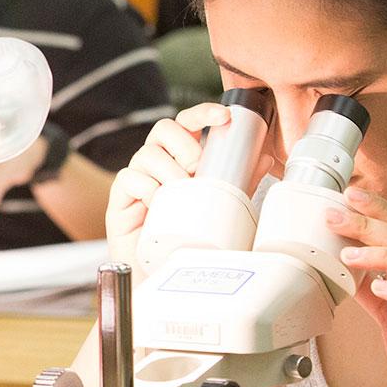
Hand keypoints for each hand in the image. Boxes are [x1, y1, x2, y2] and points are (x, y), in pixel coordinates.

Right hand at [103, 103, 228, 264]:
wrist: (158, 272)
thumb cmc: (188, 235)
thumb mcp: (219, 204)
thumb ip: (238, 181)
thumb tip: (266, 157)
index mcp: (179, 156)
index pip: (187, 123)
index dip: (202, 113)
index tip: (223, 116)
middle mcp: (156, 161)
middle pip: (164, 129)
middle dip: (186, 147)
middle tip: (198, 173)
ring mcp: (137, 176)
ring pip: (147, 154)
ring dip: (170, 172)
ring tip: (181, 194)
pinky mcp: (120, 196)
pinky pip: (130, 177)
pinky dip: (148, 189)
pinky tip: (159, 206)